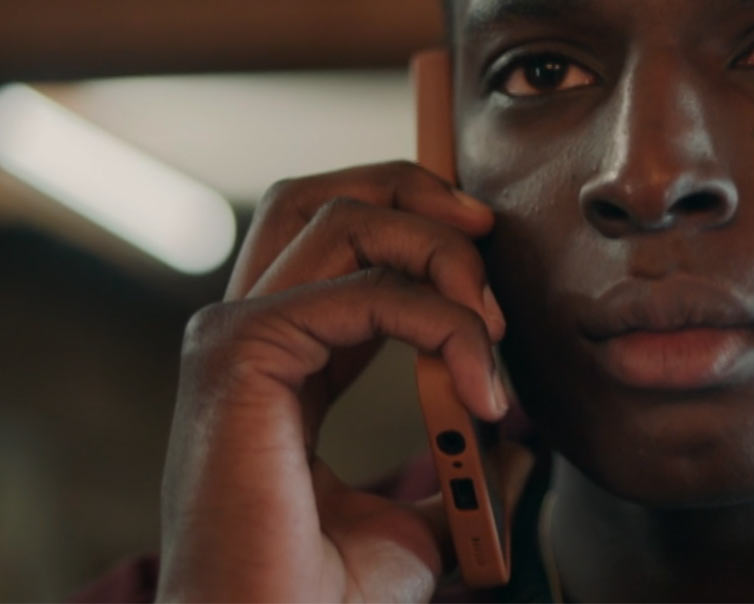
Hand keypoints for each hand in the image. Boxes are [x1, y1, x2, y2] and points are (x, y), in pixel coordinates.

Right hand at [156, 161, 529, 601]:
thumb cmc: (326, 598)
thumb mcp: (416, 520)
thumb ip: (456, 466)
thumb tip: (518, 435)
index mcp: (283, 358)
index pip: (335, 236)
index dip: (418, 222)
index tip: (492, 262)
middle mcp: (250, 332)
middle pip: (322, 196)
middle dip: (415, 190)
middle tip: (487, 230)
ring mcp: (235, 336)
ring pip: (341, 217)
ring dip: (441, 252)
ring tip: (495, 323)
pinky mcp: (240, 352)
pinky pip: (366, 291)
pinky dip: (446, 324)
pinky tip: (485, 387)